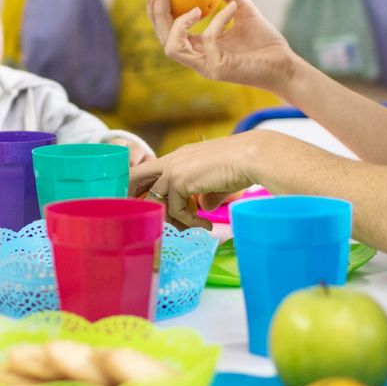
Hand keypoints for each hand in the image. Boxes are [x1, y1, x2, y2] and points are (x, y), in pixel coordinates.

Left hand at [129, 134, 266, 228]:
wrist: (251, 157)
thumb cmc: (241, 166)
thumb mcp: (217, 181)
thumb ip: (207, 194)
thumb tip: (204, 208)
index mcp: (180, 156)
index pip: (151, 171)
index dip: (145, 187)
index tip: (147, 205)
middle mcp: (172, 160)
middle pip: (136, 177)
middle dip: (135, 196)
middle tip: (144, 218)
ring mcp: (173, 170)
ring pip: (157, 201)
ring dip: (174, 220)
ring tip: (195, 228)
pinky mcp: (178, 181)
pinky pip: (176, 210)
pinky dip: (190, 222)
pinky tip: (206, 226)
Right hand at [147, 0, 298, 93]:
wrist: (286, 65)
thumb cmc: (267, 43)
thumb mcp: (245, 11)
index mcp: (200, 48)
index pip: (169, 32)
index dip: (157, 13)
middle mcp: (198, 59)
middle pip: (164, 40)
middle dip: (157, 16)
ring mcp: (206, 66)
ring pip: (173, 46)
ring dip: (177, 23)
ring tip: (194, 6)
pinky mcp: (218, 69)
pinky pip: (210, 38)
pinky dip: (219, 19)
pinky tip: (233, 7)